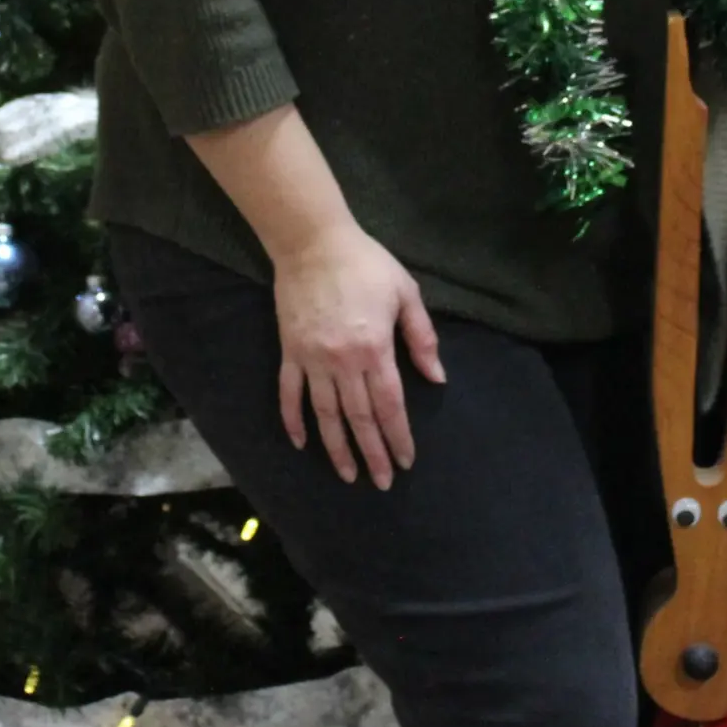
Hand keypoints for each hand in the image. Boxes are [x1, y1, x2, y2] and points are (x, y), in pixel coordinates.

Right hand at [272, 221, 445, 489]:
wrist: (313, 243)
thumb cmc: (367, 264)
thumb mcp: (406, 293)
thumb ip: (421, 338)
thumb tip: (437, 378)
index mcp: (375, 348)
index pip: (389, 404)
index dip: (398, 435)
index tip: (406, 461)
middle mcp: (342, 361)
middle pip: (359, 417)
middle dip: (372, 452)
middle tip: (382, 482)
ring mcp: (312, 360)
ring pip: (326, 414)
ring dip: (337, 448)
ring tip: (348, 475)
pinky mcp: (290, 352)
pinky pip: (290, 394)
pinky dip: (294, 421)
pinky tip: (303, 444)